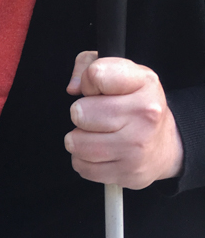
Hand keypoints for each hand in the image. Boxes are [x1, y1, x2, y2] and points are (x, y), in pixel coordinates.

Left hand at [64, 52, 183, 187]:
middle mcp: (145, 115)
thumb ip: (88, 64)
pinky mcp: (127, 173)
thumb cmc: (134, 104)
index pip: (96, 74)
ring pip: (76, 143)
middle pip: (79, 112)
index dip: (88, 82)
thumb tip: (73, 88)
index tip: (98, 90)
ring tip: (97, 134)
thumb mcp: (120, 72)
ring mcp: (136, 147)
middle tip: (97, 116)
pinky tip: (100, 152)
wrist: (164, 145)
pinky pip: (82, 167)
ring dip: (79, 139)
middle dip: (80, 114)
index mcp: (144, 83)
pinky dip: (84, 160)